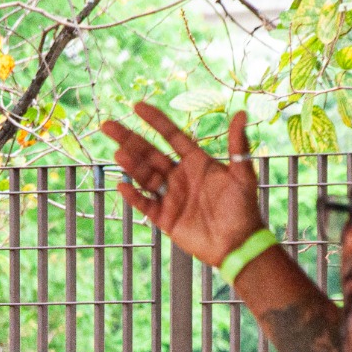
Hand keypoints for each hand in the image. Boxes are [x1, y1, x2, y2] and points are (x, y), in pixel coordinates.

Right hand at [100, 102, 263, 266]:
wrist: (238, 244)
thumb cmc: (243, 209)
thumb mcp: (242, 174)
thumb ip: (238, 144)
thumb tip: (241, 112)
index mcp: (196, 162)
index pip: (171, 136)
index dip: (155, 121)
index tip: (137, 106)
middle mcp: (180, 176)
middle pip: (149, 153)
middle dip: (129, 138)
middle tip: (108, 125)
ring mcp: (171, 196)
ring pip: (144, 176)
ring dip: (131, 164)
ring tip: (118, 153)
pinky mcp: (165, 218)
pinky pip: (145, 204)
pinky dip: (133, 196)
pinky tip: (122, 184)